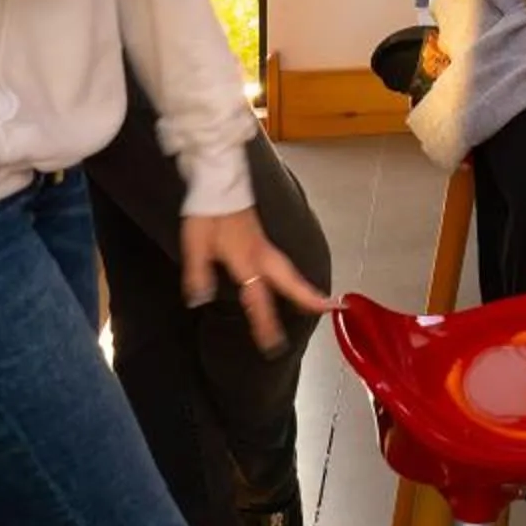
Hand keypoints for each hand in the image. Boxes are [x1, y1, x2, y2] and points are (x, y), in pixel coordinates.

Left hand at [181, 206, 334, 353]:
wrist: (218, 181)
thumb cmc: (207, 214)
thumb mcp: (195, 243)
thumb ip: (198, 273)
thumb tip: (199, 300)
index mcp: (245, 259)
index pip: (257, 297)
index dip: (264, 322)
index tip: (272, 344)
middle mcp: (261, 254)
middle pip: (288, 280)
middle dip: (307, 297)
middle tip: (330, 309)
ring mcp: (264, 244)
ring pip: (288, 271)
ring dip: (303, 287)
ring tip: (318, 302)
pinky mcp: (262, 238)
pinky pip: (282, 263)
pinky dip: (292, 276)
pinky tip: (290, 281)